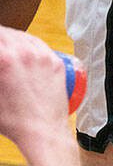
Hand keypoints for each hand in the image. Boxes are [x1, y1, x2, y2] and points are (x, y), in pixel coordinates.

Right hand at [0, 27, 70, 153]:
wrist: (43, 131)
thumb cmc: (12, 120)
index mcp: (3, 59)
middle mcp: (23, 52)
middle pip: (4, 34)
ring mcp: (42, 56)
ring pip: (21, 36)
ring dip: (9, 37)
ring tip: (3, 43)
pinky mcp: (55, 62)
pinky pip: (38, 43)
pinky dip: (26, 41)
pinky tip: (21, 45)